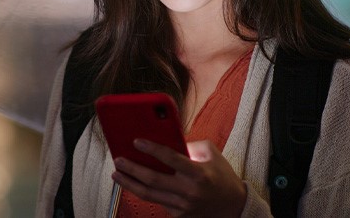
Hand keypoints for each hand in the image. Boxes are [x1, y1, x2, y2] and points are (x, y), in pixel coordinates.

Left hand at [112, 139, 246, 216]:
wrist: (233, 205)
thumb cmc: (220, 175)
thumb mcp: (210, 154)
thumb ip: (189, 145)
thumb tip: (165, 138)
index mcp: (198, 173)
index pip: (171, 159)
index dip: (152, 149)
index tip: (136, 141)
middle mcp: (189, 191)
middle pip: (153, 180)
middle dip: (132, 169)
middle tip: (118, 159)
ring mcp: (183, 206)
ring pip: (149, 195)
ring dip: (130, 183)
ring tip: (117, 173)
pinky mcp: (179, 215)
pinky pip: (157, 202)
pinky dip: (143, 192)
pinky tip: (132, 184)